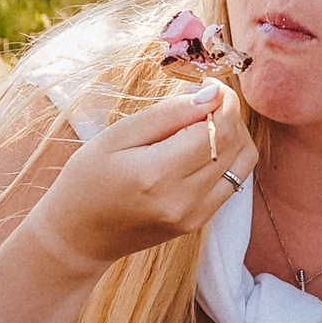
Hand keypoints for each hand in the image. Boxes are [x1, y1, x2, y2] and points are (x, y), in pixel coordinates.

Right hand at [25, 83, 257, 276]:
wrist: (79, 237)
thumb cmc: (87, 180)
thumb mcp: (117, 137)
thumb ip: (167, 114)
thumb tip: (211, 95)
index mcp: (158, 175)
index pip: (218, 129)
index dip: (223, 100)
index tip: (209, 85)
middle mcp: (184, 200)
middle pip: (236, 144)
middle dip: (229, 113)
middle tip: (204, 100)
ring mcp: (195, 216)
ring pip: (243, 163)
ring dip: (234, 135)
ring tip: (203, 123)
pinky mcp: (199, 223)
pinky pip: (233, 181)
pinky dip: (227, 157)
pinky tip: (200, 148)